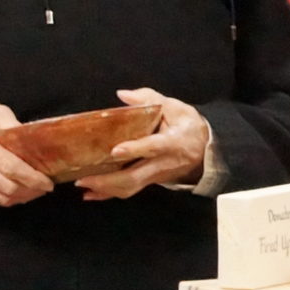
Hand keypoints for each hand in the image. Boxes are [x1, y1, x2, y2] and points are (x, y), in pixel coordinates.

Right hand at [0, 101, 54, 207]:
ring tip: (36, 190)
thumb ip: (13, 125)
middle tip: (46, 187)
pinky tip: (21, 192)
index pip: (11, 167)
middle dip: (31, 190)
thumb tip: (34, 140)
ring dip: (23, 197)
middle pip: (7, 186)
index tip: (48, 183)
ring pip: (1, 197)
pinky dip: (10, 199)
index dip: (32, 178)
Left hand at [75, 88, 211, 200]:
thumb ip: (149, 99)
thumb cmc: (188, 126)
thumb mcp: (176, 108)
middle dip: (109, 180)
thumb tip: (122, 95)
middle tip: (84, 178)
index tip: (115, 151)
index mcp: (172, 142)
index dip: (135, 149)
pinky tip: (91, 194)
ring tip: (83, 184)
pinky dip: (109, 194)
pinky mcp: (150, 181)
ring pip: (131, 187)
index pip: (152, 147)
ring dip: (106, 189)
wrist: (207, 150)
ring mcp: (155, 175)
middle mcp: (162, 163)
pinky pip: (129, 190)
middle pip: (135, 177)